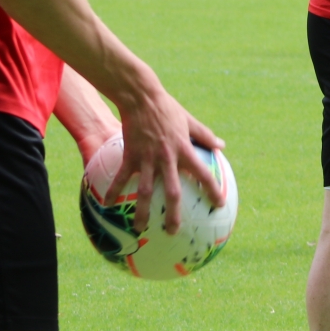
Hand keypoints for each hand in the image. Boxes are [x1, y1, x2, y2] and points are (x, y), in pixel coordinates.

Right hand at [116, 86, 223, 236]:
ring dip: (142, 211)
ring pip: (146, 191)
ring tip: (140, 229)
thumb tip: (221, 146)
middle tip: (174, 231)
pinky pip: (121, 178)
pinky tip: (108, 206)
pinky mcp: (130, 156)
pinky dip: (114, 192)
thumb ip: (205, 136)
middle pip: (172, 192)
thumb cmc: (168, 109)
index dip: (212, 190)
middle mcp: (167, 159)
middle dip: (173, 214)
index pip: (203, 174)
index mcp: (185, 151)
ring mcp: (147, 159)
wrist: (142, 99)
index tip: (219, 204)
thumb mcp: (190, 122)